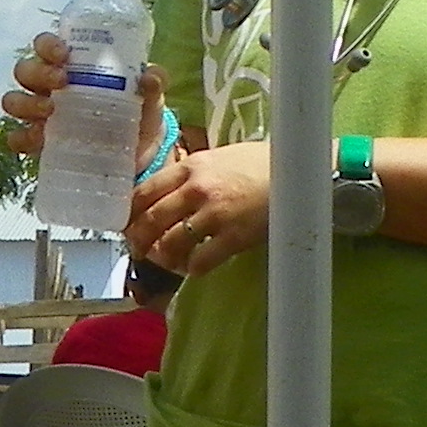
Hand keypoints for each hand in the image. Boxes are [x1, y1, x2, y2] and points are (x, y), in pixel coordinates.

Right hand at [0, 33, 167, 167]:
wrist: (139, 156)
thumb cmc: (138, 113)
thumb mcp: (150, 96)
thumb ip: (154, 82)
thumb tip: (150, 77)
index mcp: (70, 66)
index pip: (45, 45)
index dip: (47, 44)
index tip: (63, 53)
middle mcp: (48, 87)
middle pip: (25, 70)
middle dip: (38, 72)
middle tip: (62, 81)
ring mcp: (41, 115)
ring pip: (14, 101)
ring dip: (26, 103)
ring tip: (49, 110)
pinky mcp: (40, 144)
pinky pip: (16, 139)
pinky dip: (21, 138)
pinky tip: (38, 139)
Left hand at [127, 139, 269, 280]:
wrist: (298, 171)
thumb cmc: (259, 162)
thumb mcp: (217, 157)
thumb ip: (191, 174)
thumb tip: (167, 192)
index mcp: (189, 167)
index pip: (144, 191)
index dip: (131, 212)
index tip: (128, 223)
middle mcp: (195, 189)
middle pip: (150, 220)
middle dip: (138, 239)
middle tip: (137, 250)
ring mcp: (214, 214)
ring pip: (170, 243)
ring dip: (163, 257)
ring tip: (166, 261)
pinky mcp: (233, 237)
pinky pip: (200, 261)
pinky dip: (192, 269)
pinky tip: (194, 269)